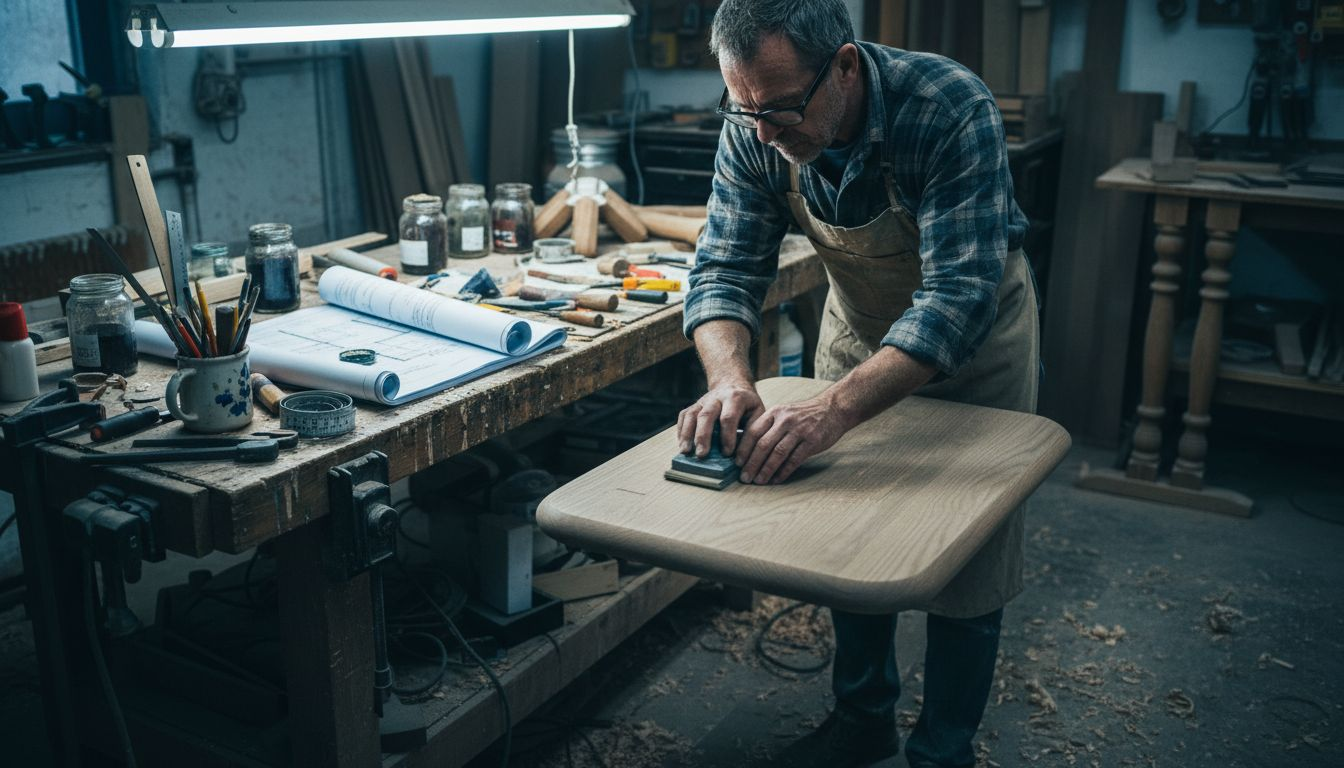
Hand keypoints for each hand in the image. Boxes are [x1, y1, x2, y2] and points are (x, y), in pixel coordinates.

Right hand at [676, 379, 763, 457]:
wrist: (734, 386)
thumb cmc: (748, 406)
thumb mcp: (757, 413)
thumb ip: (752, 430)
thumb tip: (742, 454)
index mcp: (735, 398)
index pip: (728, 417)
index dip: (727, 436)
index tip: (727, 453)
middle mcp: (716, 397)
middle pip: (706, 415)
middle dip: (703, 436)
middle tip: (701, 455)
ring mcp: (703, 400)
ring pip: (691, 415)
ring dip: (687, 434)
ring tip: (685, 452)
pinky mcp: (694, 405)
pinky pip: (683, 416)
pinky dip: (681, 430)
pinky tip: (682, 445)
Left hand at [736, 394, 852, 484]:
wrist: (833, 408)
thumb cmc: (805, 415)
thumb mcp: (784, 413)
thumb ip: (769, 427)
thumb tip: (748, 448)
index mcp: (775, 413)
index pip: (753, 432)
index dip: (743, 449)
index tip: (736, 463)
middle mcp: (785, 420)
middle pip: (763, 444)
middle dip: (751, 463)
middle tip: (744, 477)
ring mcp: (799, 430)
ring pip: (777, 453)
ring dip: (766, 470)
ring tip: (758, 481)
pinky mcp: (812, 441)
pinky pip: (794, 459)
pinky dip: (783, 472)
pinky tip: (776, 480)